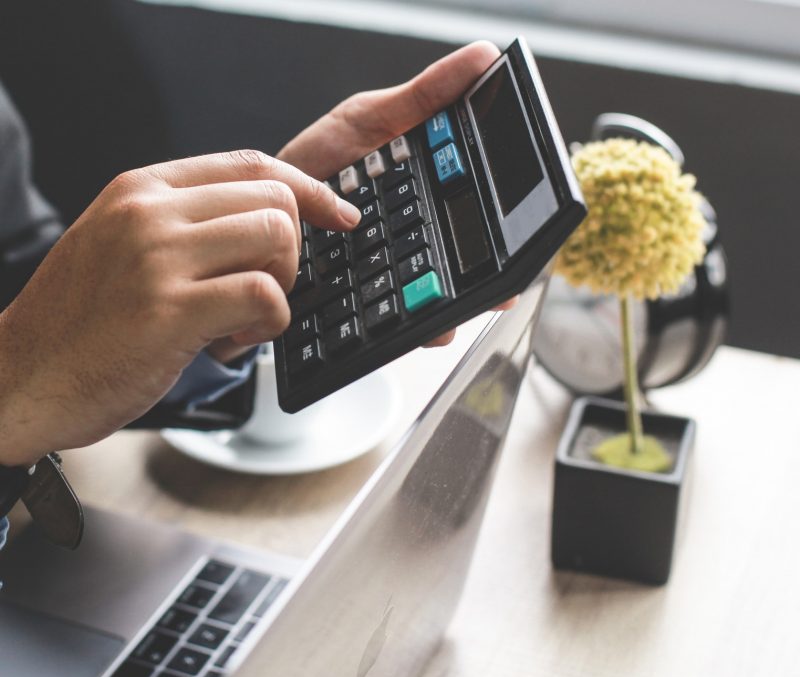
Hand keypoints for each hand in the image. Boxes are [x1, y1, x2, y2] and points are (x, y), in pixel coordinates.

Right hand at [0, 150, 360, 464]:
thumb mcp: (123, 248)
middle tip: (262, 293)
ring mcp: (158, 257)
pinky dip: (267, 326)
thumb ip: (188, 228)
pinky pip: (265, 296)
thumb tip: (269, 226)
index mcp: (143, 191)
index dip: (308, 187)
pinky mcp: (169, 310)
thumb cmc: (80, 324)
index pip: (251, 164)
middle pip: (276, 201)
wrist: (20, 378)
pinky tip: (230, 346)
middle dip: (291, 254)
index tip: (338, 213)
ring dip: (280, 290)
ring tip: (239, 323)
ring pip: (278, 240)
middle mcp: (151, 212)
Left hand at [278, 41, 515, 346]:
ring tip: (461, 314)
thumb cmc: (316, 165)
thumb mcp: (369, 120)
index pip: (478, 211)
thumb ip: (424, 95)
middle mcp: (419, 242)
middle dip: (486, 279)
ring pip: (440, 300)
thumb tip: (483, 57)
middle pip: (465, 264)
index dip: (504, 224)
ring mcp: (395, 277)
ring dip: (457, 310)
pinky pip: (399, 322)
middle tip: (499, 288)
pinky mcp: (367, 307)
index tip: (520, 231)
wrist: (260, 207)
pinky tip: (427, 329)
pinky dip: (419, 328)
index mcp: (428, 197)